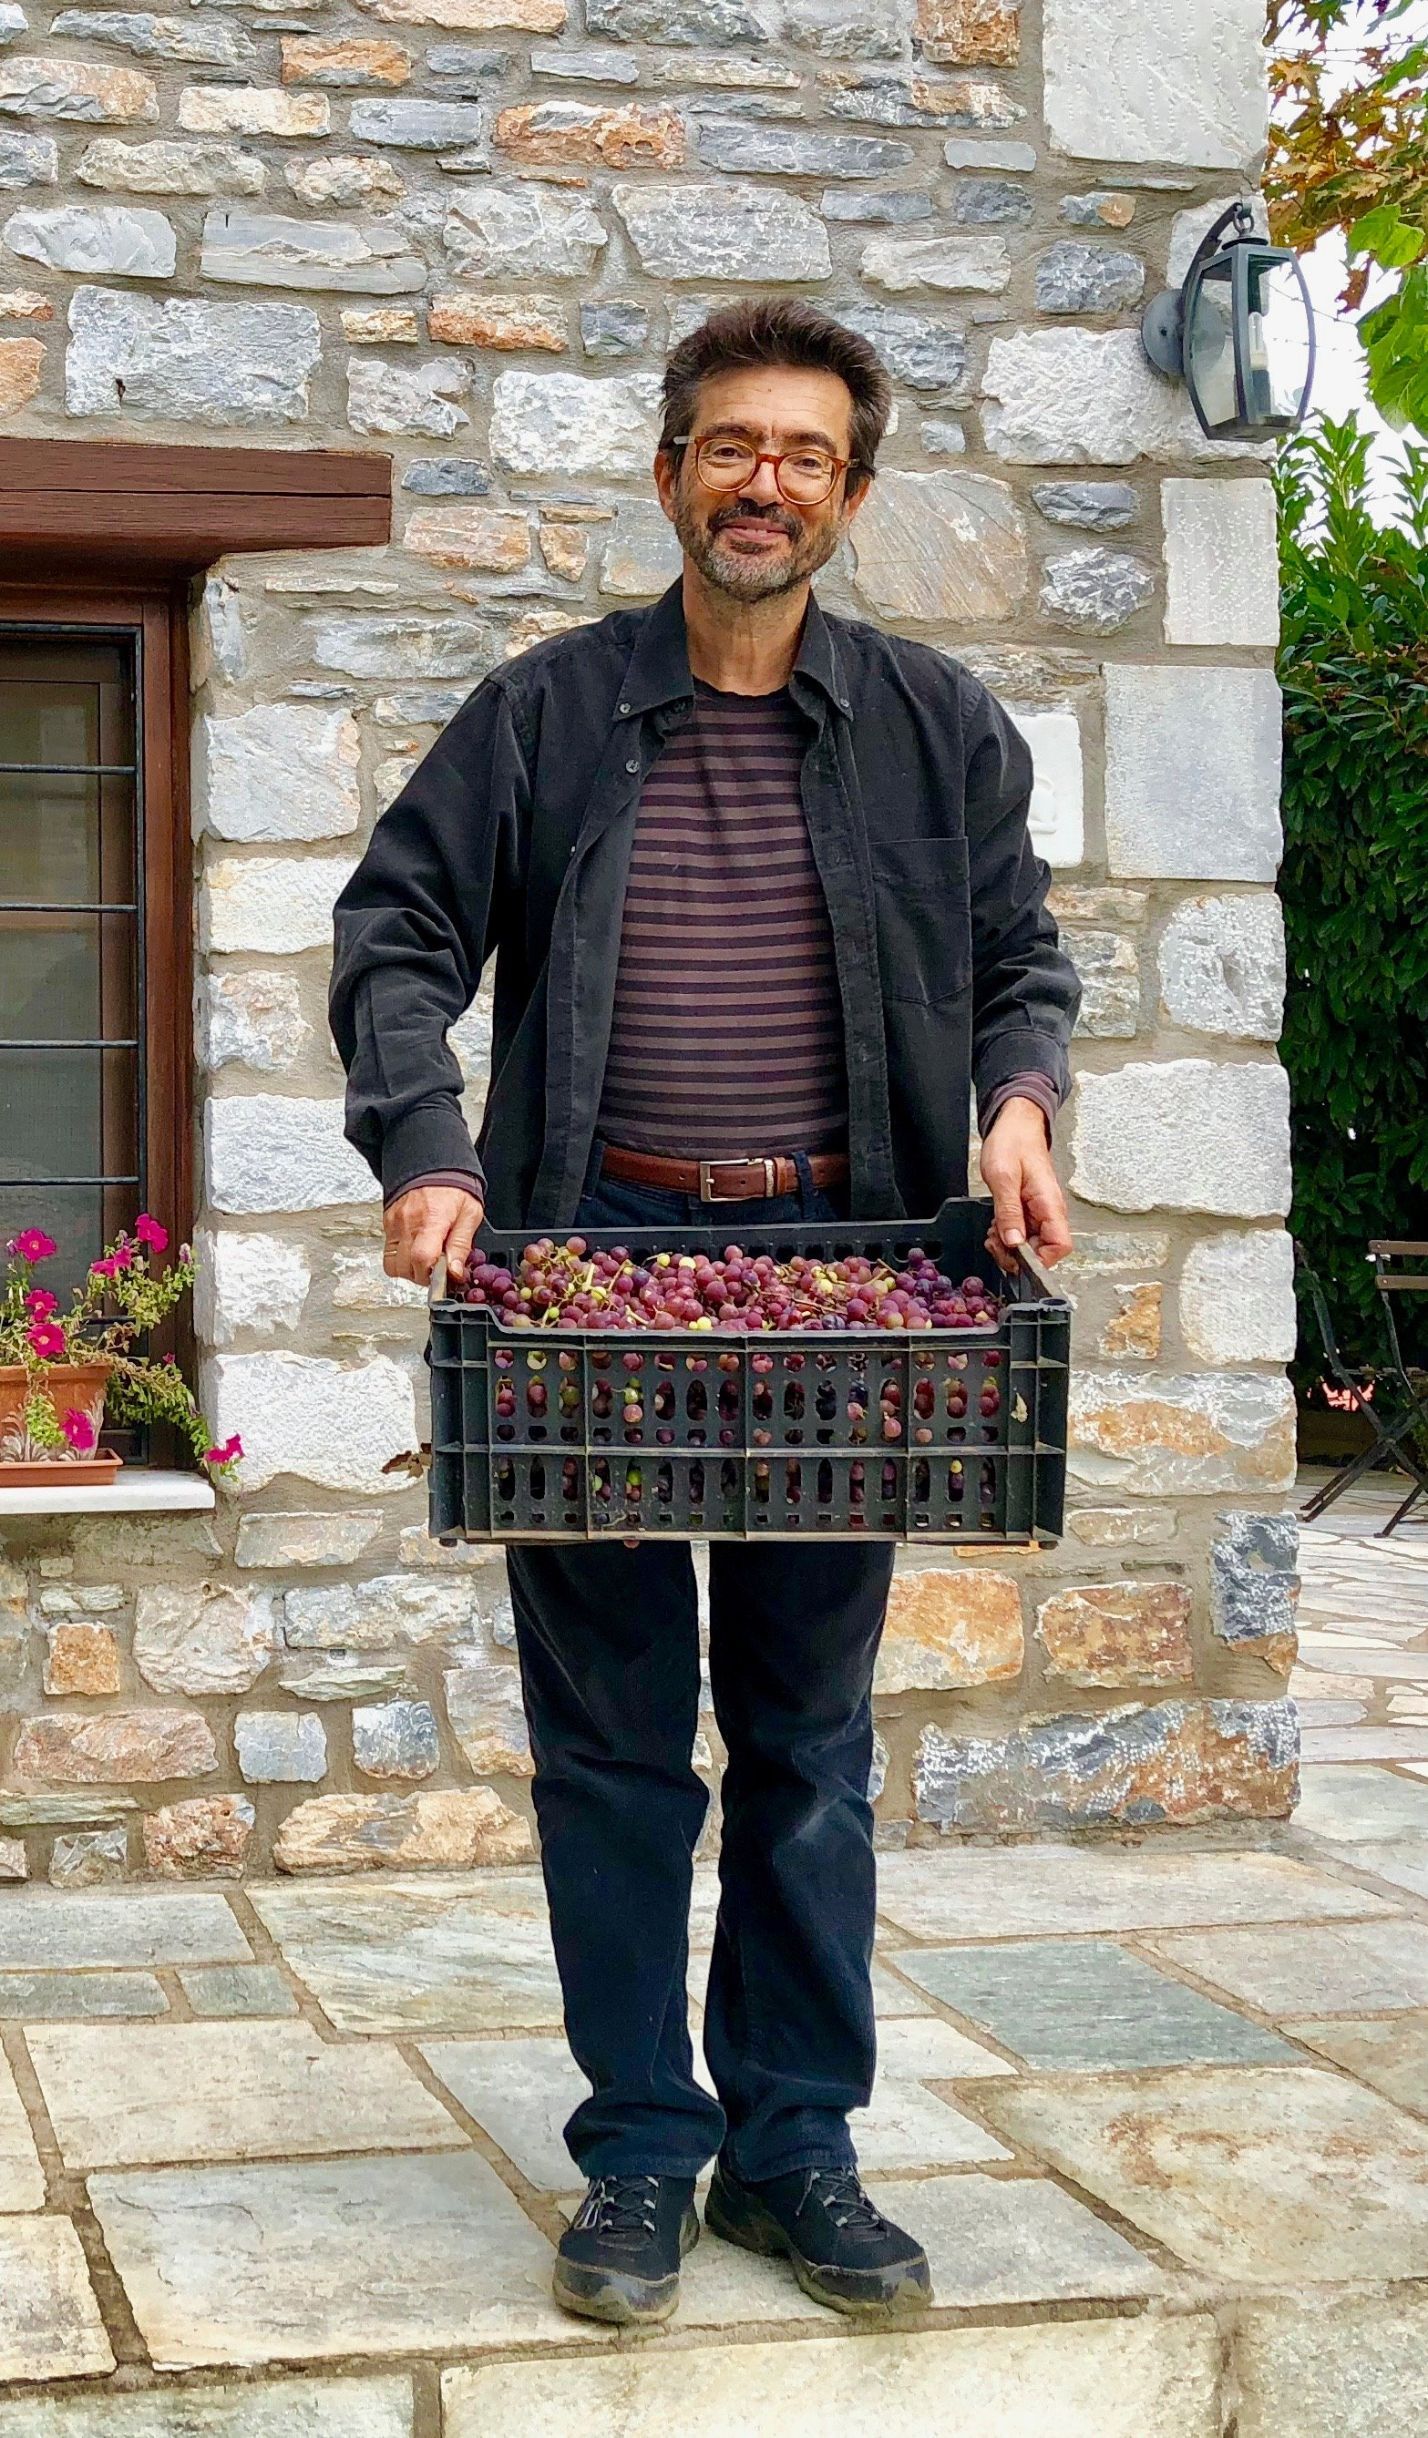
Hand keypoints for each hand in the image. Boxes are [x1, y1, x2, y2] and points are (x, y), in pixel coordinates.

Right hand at [383, 1186, 483, 1287]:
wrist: (432, 1164)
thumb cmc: (454, 1188)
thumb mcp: (470, 1214)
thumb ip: (462, 1245)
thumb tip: (455, 1272)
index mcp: (433, 1220)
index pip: (423, 1258)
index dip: (433, 1275)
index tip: (444, 1275)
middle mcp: (409, 1223)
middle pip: (407, 1267)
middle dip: (424, 1276)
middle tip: (437, 1269)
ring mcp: (395, 1224)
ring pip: (393, 1265)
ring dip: (410, 1271)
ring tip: (425, 1262)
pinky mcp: (387, 1224)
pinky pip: (387, 1253)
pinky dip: (400, 1260)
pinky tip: (415, 1252)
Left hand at [979, 1097, 1072, 1274]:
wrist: (1015, 1124)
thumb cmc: (1012, 1142)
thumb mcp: (1003, 1177)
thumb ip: (1009, 1212)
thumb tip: (1014, 1243)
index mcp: (1050, 1204)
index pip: (1060, 1246)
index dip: (1040, 1260)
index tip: (1015, 1256)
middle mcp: (1050, 1211)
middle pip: (1044, 1250)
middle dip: (1017, 1254)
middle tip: (995, 1243)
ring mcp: (1040, 1211)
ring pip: (1031, 1244)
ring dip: (1010, 1245)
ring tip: (993, 1233)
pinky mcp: (1030, 1209)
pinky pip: (1023, 1232)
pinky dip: (1007, 1235)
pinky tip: (996, 1225)